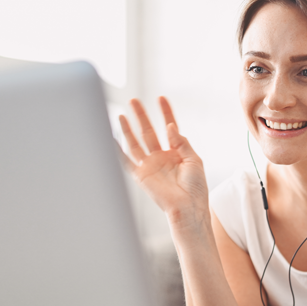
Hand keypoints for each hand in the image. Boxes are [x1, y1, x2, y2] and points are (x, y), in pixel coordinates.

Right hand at [119, 97, 208, 226]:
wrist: (189, 207)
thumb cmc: (196, 188)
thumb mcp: (194, 160)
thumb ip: (181, 142)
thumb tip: (170, 126)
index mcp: (176, 152)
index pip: (169, 127)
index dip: (165, 112)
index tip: (161, 98)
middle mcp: (161, 157)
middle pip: (149, 132)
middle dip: (142, 116)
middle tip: (134, 101)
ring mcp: (150, 166)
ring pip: (136, 142)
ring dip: (129, 129)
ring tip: (123, 114)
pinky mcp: (141, 175)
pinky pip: (127, 161)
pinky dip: (117, 151)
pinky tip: (111, 138)